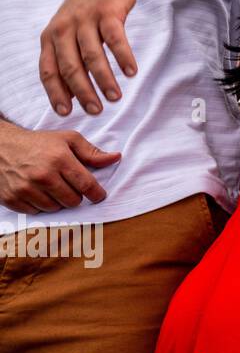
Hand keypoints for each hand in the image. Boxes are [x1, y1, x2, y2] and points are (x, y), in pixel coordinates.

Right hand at [0, 125, 119, 213]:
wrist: (1, 146)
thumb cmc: (39, 143)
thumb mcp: (68, 139)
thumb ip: (92, 152)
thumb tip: (116, 158)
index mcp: (59, 159)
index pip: (86, 185)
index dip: (97, 194)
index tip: (99, 195)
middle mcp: (42, 175)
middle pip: (73, 201)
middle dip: (76, 196)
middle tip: (71, 186)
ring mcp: (25, 189)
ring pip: (55, 209)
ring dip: (58, 202)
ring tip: (53, 187)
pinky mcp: (12, 199)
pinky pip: (36, 212)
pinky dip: (40, 205)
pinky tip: (38, 192)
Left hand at [39, 0, 139, 114]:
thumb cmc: (89, 10)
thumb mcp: (69, 31)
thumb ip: (68, 58)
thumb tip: (71, 93)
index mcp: (50, 36)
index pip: (48, 71)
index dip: (56, 93)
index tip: (66, 112)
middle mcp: (64, 28)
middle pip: (71, 67)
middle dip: (83, 92)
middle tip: (96, 110)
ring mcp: (86, 19)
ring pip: (92, 57)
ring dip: (104, 80)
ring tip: (116, 97)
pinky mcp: (108, 12)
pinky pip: (115, 40)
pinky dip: (123, 57)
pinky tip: (131, 72)